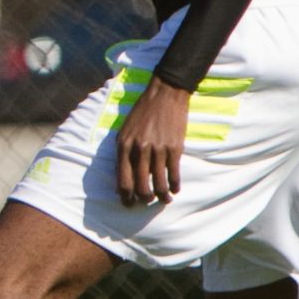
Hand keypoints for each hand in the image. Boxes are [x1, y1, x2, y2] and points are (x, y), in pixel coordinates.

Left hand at [115, 78, 189, 206]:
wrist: (164, 95)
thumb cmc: (142, 114)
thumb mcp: (124, 132)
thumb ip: (123, 154)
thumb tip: (124, 179)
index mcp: (123, 146)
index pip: (123, 180)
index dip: (125, 196)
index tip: (128, 204)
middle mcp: (139, 150)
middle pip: (140, 186)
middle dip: (144, 199)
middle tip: (147, 202)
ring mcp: (158, 149)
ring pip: (159, 183)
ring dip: (162, 196)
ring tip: (164, 200)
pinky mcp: (175, 148)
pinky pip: (174, 173)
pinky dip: (175, 185)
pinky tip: (175, 190)